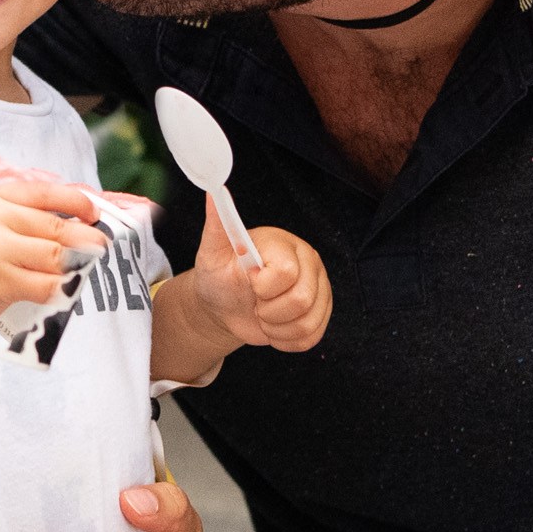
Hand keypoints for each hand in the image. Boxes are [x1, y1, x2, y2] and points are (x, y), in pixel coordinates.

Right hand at [0, 181, 104, 339]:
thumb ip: (26, 223)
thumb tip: (80, 227)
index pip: (47, 193)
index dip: (79, 202)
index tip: (94, 214)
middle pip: (58, 227)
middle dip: (87, 240)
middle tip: (100, 248)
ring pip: (56, 256)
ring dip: (77, 266)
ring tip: (81, 272)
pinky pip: (45, 285)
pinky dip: (60, 290)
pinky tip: (60, 292)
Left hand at [187, 222, 331, 353]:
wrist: (225, 307)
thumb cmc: (219, 276)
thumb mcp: (212, 252)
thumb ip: (216, 224)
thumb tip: (214, 191)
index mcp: (284, 244)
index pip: (286, 273)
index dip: (262, 286)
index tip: (249, 280)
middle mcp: (308, 262)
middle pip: (301, 300)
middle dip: (268, 310)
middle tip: (255, 300)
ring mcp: (319, 288)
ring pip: (307, 323)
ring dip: (275, 327)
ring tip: (262, 314)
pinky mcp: (321, 313)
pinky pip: (310, 338)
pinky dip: (285, 340)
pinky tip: (273, 327)